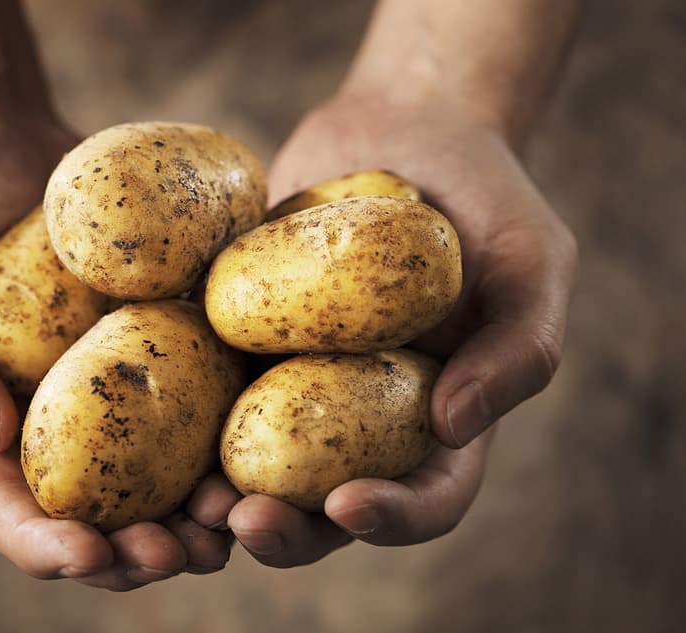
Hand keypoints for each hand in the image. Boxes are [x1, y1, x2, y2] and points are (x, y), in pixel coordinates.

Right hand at [0, 112, 234, 588]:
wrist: (1, 140)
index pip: (7, 507)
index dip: (45, 545)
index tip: (87, 555)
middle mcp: (52, 422)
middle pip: (97, 513)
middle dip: (137, 551)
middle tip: (183, 555)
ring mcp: (113, 389)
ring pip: (159, 476)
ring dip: (197, 513)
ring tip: (235, 521)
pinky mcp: (161, 346)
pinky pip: (199, 400)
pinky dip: (230, 433)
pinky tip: (265, 444)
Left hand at [225, 93, 576, 565]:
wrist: (405, 129)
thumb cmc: (486, 197)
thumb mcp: (533, 263)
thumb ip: (518, 348)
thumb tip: (453, 427)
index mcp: (439, 416)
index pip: (428, 495)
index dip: (394, 518)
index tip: (350, 505)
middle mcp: (364, 415)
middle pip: (327, 505)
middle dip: (288, 530)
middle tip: (244, 522)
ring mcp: (297, 380)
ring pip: (257, 463)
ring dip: (222, 497)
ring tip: (191, 499)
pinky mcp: (244, 338)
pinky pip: (208, 384)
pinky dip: (180, 414)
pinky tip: (152, 412)